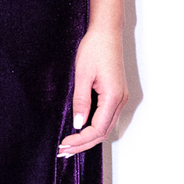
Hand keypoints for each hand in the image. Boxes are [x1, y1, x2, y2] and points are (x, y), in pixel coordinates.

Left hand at [58, 23, 125, 156]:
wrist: (106, 32)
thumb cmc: (95, 49)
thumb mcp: (83, 75)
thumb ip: (81, 101)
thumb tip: (77, 124)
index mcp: (113, 97)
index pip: (97, 129)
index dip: (80, 140)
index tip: (63, 144)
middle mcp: (120, 100)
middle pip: (103, 133)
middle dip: (83, 144)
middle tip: (63, 151)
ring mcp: (119, 98)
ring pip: (105, 128)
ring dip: (88, 138)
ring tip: (69, 145)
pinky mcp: (115, 95)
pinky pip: (105, 118)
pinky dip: (93, 128)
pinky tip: (80, 131)